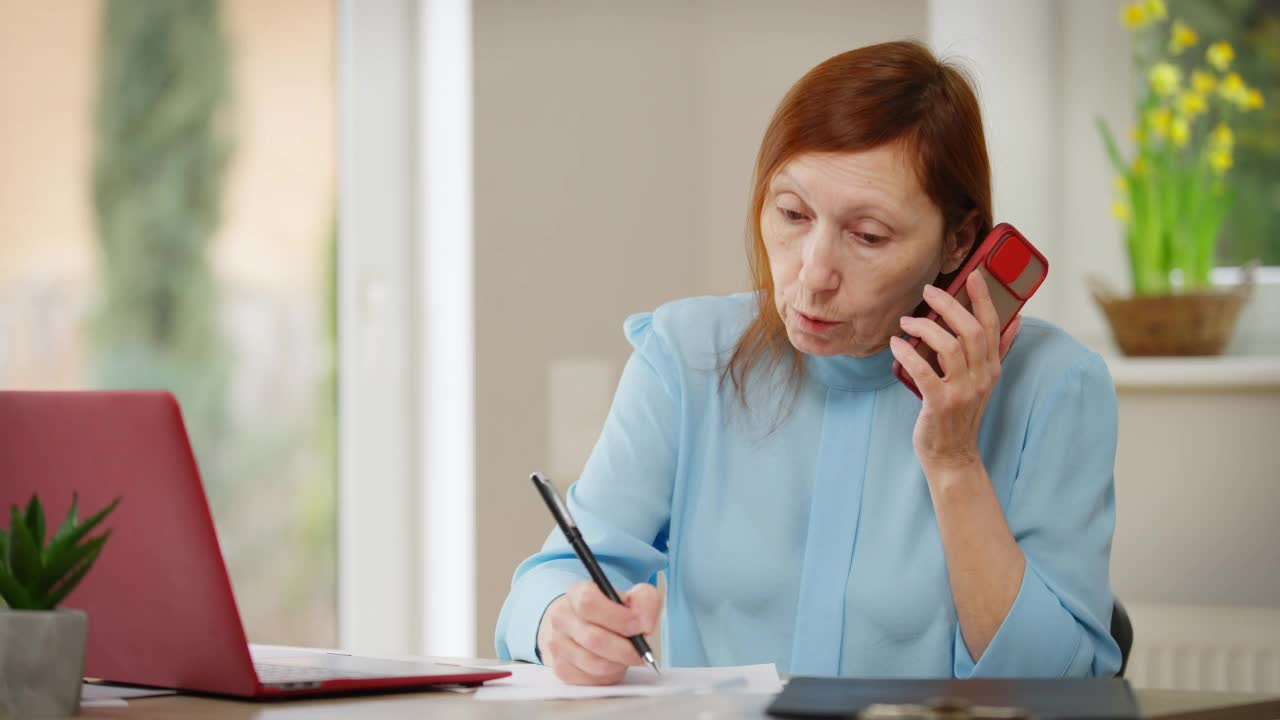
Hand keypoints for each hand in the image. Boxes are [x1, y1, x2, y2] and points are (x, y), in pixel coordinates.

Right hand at [536, 581, 661, 684]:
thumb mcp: (635, 597)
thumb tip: (643, 623)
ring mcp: (558, 644)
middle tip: (641, 651)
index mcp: (577, 593)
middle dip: (625, 649)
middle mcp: (562, 617)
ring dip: (618, 663)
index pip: (588, 603)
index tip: (638, 626)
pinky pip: (590, 679)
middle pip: (593, 638)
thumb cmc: (615, 612)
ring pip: (594, 663)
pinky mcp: (562, 668)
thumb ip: (645, 602)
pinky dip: (609, 676)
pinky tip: (614, 664)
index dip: (617, 617)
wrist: (591, 626)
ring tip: (627, 656)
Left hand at [889, 271, 1020, 475]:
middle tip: (928, 291)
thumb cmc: (961, 414)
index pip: (992, 326)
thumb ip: (996, 351)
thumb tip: (1015, 320)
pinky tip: (896, 344)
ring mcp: (962, 392)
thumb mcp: (984, 381)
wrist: (953, 455)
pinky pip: (923, 371)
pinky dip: (908, 354)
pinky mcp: (940, 404)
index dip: (983, 299)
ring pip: (948, 347)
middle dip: (949, 305)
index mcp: (991, 368)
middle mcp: (981, 377)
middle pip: (970, 331)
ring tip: (907, 321)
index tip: (973, 275)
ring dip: (925, 328)